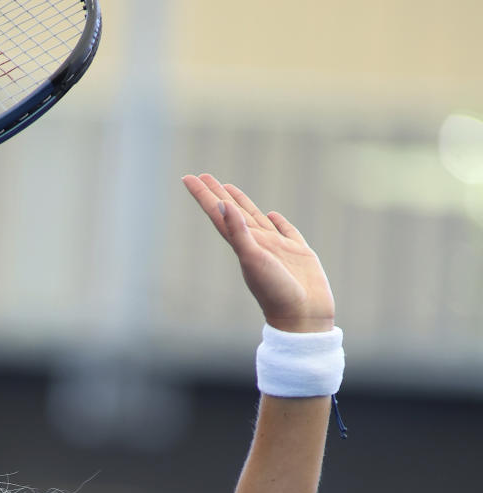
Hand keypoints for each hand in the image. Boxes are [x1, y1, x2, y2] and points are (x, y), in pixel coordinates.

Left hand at [182, 173, 334, 332]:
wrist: (303, 317)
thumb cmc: (276, 292)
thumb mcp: (253, 259)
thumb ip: (238, 233)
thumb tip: (221, 205)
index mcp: (243, 246)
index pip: (219, 214)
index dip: (204, 195)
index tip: (189, 178)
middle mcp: (257, 244)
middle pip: (233, 212)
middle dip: (217, 193)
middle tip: (203, 175)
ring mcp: (278, 248)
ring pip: (256, 218)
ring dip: (242, 203)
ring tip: (229, 188)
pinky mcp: (299, 253)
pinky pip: (286, 230)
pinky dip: (278, 221)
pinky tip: (271, 214)